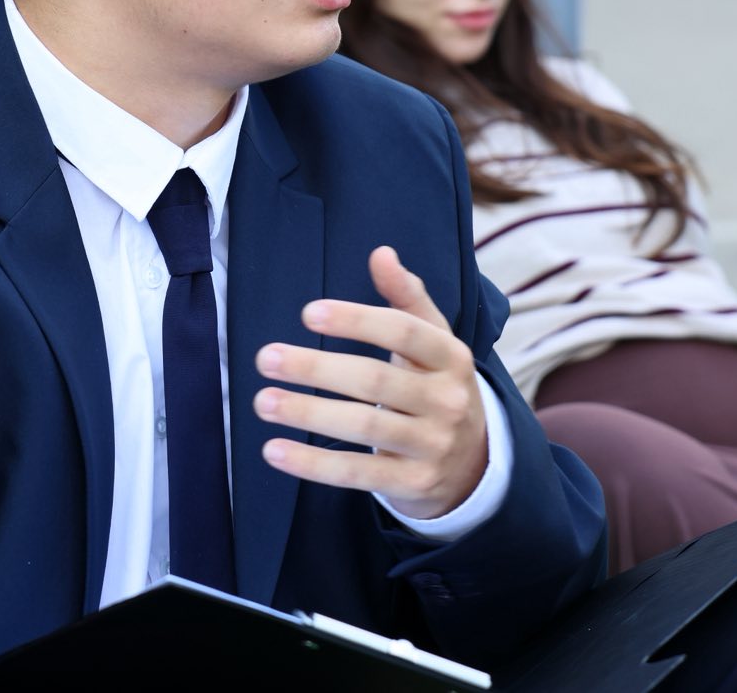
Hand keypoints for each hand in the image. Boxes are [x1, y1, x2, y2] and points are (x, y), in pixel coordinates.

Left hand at [252, 246, 488, 520]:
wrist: (474, 463)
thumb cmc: (436, 386)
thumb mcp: (433, 340)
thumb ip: (406, 296)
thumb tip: (381, 253)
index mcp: (451, 357)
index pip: (404, 331)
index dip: (357, 319)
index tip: (308, 313)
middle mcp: (447, 400)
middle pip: (375, 379)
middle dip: (316, 368)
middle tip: (265, 358)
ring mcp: (431, 444)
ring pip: (363, 426)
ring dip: (307, 413)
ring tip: (263, 401)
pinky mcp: (413, 483)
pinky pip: (357, 472)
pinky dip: (313, 464)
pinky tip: (274, 450)